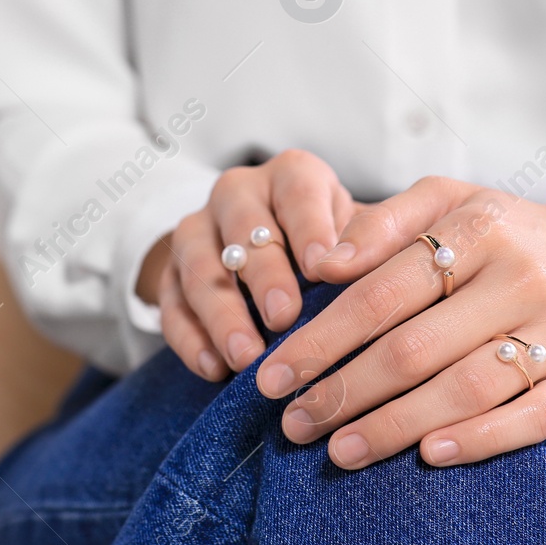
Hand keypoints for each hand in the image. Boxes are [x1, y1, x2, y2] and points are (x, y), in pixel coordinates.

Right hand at [137, 150, 357, 380]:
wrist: (276, 250)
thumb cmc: (333, 244)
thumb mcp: (358, 231)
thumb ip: (369, 245)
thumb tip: (374, 275)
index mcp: (290, 175)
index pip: (297, 192)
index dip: (308, 229)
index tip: (321, 269)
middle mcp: (239, 193)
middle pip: (244, 228)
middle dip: (264, 275)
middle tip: (283, 317)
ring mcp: (198, 231)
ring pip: (199, 267)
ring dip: (223, 315)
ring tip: (247, 358)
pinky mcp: (171, 273)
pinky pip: (172, 306)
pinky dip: (191, 340)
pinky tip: (214, 369)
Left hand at [255, 177, 545, 468]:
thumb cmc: (509, 236)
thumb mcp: (451, 201)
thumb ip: (384, 223)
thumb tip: (322, 263)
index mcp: (480, 228)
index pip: (381, 293)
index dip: (321, 339)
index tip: (272, 376)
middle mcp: (524, 277)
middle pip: (414, 347)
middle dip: (343, 391)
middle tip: (292, 424)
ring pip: (466, 387)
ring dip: (394, 426)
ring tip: (340, 450)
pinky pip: (534, 417)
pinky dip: (481, 439)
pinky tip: (428, 456)